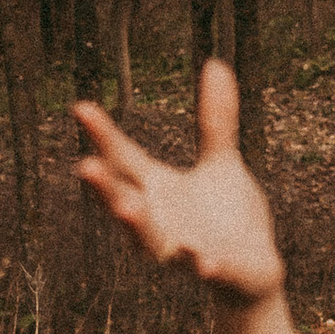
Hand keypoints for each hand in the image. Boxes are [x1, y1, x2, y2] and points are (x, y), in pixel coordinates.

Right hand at [74, 61, 285, 307]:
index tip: (80, 107)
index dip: (102, 135)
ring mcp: (182, 249)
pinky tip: (204, 260)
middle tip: (84, 166)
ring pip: (151, 241)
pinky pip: (204, 269)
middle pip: (124, 201)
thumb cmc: (227, 216)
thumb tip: (214, 63)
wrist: (254, 269)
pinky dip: (202, 264)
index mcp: (157, 190)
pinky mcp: (214, 270)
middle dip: (105, 187)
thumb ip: (216, 119)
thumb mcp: (222, 161)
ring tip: (125, 208)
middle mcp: (160, 221)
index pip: (123, 159)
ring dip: (136, 226)